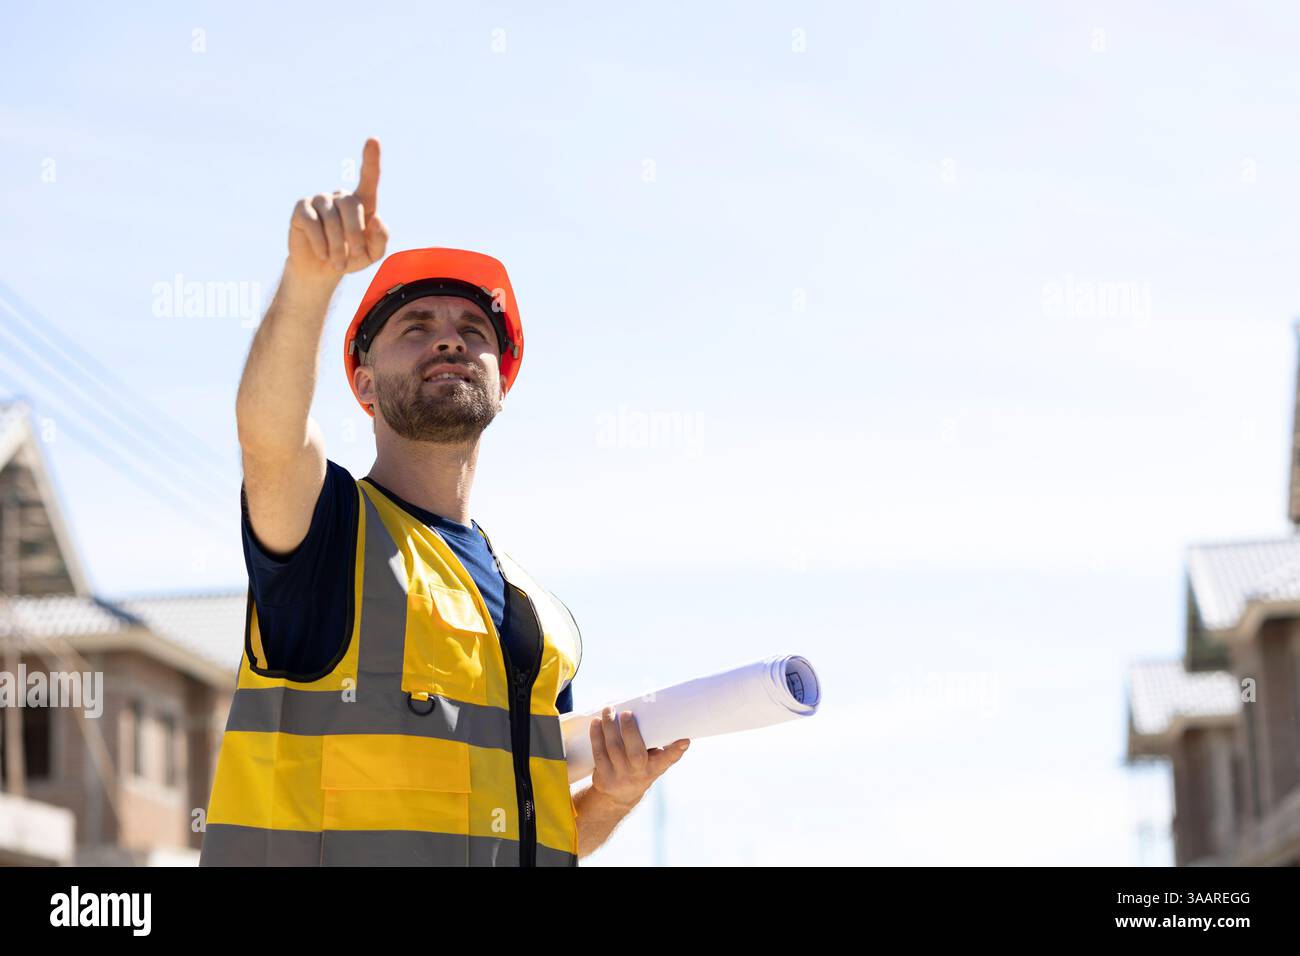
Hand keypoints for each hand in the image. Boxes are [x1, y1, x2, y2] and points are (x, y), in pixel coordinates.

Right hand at [287, 137, 388, 280]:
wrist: (322, 270)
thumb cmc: (350, 258)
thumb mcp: (372, 254)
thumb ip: (381, 238)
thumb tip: (377, 219)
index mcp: (362, 202)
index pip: (369, 178)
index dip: (371, 159)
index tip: (373, 140)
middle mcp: (341, 197)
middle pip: (351, 206)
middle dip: (355, 235)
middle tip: (355, 257)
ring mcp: (320, 200)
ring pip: (331, 217)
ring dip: (337, 245)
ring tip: (338, 262)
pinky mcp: (302, 209)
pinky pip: (312, 222)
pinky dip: (320, 242)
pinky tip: (322, 254)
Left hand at [589, 706, 689, 808]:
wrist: (619, 796)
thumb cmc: (641, 768)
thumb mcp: (654, 762)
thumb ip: (660, 745)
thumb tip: (668, 716)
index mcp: (654, 768)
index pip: (667, 760)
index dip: (676, 751)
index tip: (685, 741)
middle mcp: (638, 773)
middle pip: (635, 753)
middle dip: (630, 731)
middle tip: (627, 713)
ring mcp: (620, 776)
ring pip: (613, 749)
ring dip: (609, 727)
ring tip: (608, 710)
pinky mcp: (603, 776)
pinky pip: (598, 753)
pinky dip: (596, 735)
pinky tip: (596, 722)